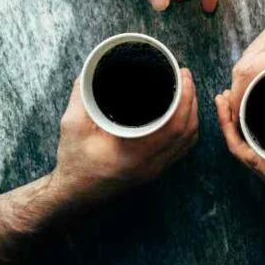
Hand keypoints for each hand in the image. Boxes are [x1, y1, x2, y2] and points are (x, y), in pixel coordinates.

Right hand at [54, 68, 198, 201]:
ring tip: (186, 89)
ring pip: (188, 141)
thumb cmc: (73, 162)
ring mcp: (155, 170)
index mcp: (134, 155)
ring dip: (191, 113)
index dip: (185, 99)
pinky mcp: (154, 170)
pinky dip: (187, 128)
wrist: (74, 194)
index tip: (183, 76)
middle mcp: (150, 166)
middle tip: (185, 76)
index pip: (174, 127)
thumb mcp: (72, 125)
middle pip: (187, 131)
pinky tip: (182, 112)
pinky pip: (181, 148)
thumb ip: (82, 96)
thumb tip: (90, 70)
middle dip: (191, 100)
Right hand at [229, 0, 264, 118]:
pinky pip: (252, 49)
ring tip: (243, 98)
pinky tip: (253, 78)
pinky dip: (248, 66)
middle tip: (239, 112)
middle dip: (235, 92)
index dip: (238, 95)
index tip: (237, 113)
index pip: (249, 72)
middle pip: (241, 66)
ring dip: (240, 79)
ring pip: (244, 57)